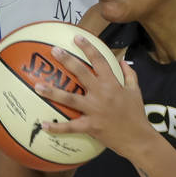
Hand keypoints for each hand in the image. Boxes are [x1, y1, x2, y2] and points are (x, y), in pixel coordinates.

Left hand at [37, 35, 154, 159]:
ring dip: (52, 92)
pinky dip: (57, 127)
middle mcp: (101, 94)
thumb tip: (121, 60)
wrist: (138, 139)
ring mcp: (94, 110)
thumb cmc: (136, 114)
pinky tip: (44, 125)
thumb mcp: (136, 91)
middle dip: (67, 60)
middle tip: (54, 50)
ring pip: (70, 98)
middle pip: (81, 73)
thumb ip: (129, 74)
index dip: (88, 47)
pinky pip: (71, 127)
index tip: (77, 37)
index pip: (99, 60)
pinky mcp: (90, 126)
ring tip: (37, 86)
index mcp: (112, 83)